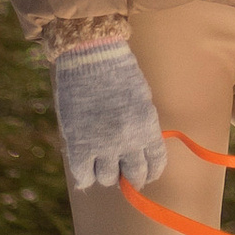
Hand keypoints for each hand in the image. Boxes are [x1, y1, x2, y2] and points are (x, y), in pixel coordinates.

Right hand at [51, 39, 166, 192]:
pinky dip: (86, 177)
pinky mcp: (79, 145)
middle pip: (134, 175)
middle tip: (123, 171)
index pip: (156, 162)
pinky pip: (84, 175)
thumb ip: (141, 127)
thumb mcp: (141, 101)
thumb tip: (137, 150)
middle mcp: (128, 141)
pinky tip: (86, 168)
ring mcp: (102, 145)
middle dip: (130, 176)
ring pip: (108, 178)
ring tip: (103, 164)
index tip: (146, 174)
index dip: (151, 172)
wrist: (91, 57)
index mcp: (147, 128)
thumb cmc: (117, 73)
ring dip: (107, 174)